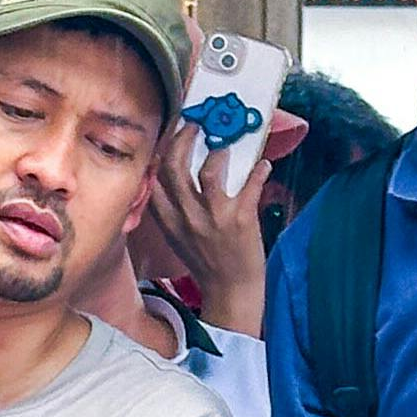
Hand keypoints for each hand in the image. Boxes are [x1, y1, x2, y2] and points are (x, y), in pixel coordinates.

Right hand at [147, 124, 272, 335]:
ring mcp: (213, 218)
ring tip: (227, 145)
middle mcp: (186, 216)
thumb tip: (176, 174)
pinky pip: (250, 185)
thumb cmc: (205, 262)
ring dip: (220, 151)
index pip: (153, 177)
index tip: (169, 133)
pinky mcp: (241, 220)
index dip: (159, 150)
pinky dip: (259, 171)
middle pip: (175, 166)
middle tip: (196, 125)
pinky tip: (264, 166)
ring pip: (209, 170)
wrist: (230, 292)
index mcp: (167, 219)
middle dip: (185, 138)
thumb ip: (172, 209)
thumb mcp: (177, 236)